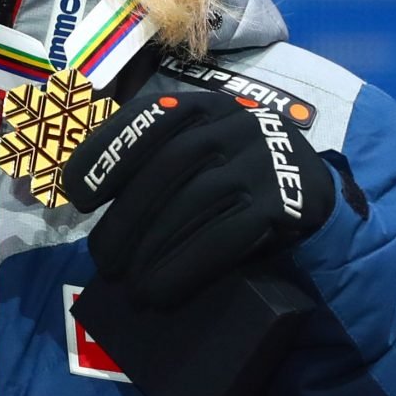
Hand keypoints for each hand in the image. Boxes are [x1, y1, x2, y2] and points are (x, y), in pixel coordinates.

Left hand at [62, 86, 338, 307]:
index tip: (77, 196)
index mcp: (205, 105)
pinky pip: (229, 234)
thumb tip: (81, 195)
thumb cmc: (238, 179)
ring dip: (154, 247)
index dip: (107, 153)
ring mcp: (265, 157)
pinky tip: (161, 290)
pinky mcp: (289, 199)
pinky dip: (187, 265)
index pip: (147, 118)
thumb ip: (156, 157)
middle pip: (168, 164)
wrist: (318, 198)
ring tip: (130, 284)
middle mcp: (236, 120)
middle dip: (128, 217)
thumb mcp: (202, 152)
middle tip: (103, 261)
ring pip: (196, 199)